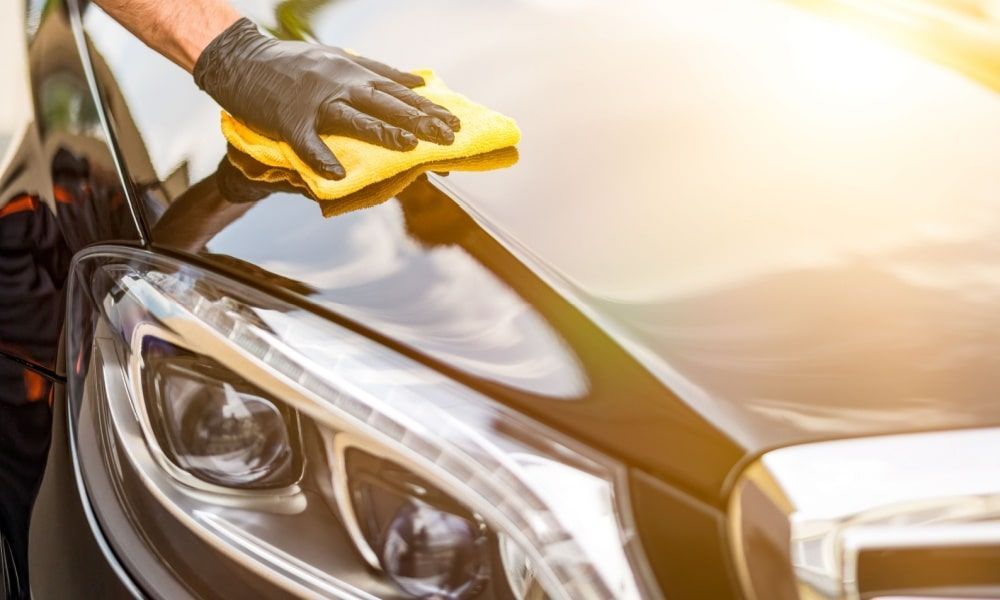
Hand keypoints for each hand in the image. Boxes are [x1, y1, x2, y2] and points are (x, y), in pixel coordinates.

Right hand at [194, 18, 459, 178]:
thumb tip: (419, 81)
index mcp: (354, 72)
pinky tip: (337, 174)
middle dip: (418, 121)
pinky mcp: (288, 120)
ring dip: (381, 132)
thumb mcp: (341, 58)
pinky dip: (320, 157)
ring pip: (353, 118)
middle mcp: (340, 84)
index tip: (455, 123)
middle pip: (385, 104)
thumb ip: (381, 71)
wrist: (242, 60)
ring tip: (408, 146)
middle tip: (447, 137)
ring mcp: (314, 102)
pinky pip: (306, 142)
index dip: (428, 109)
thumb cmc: (295, 62)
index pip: (398, 92)